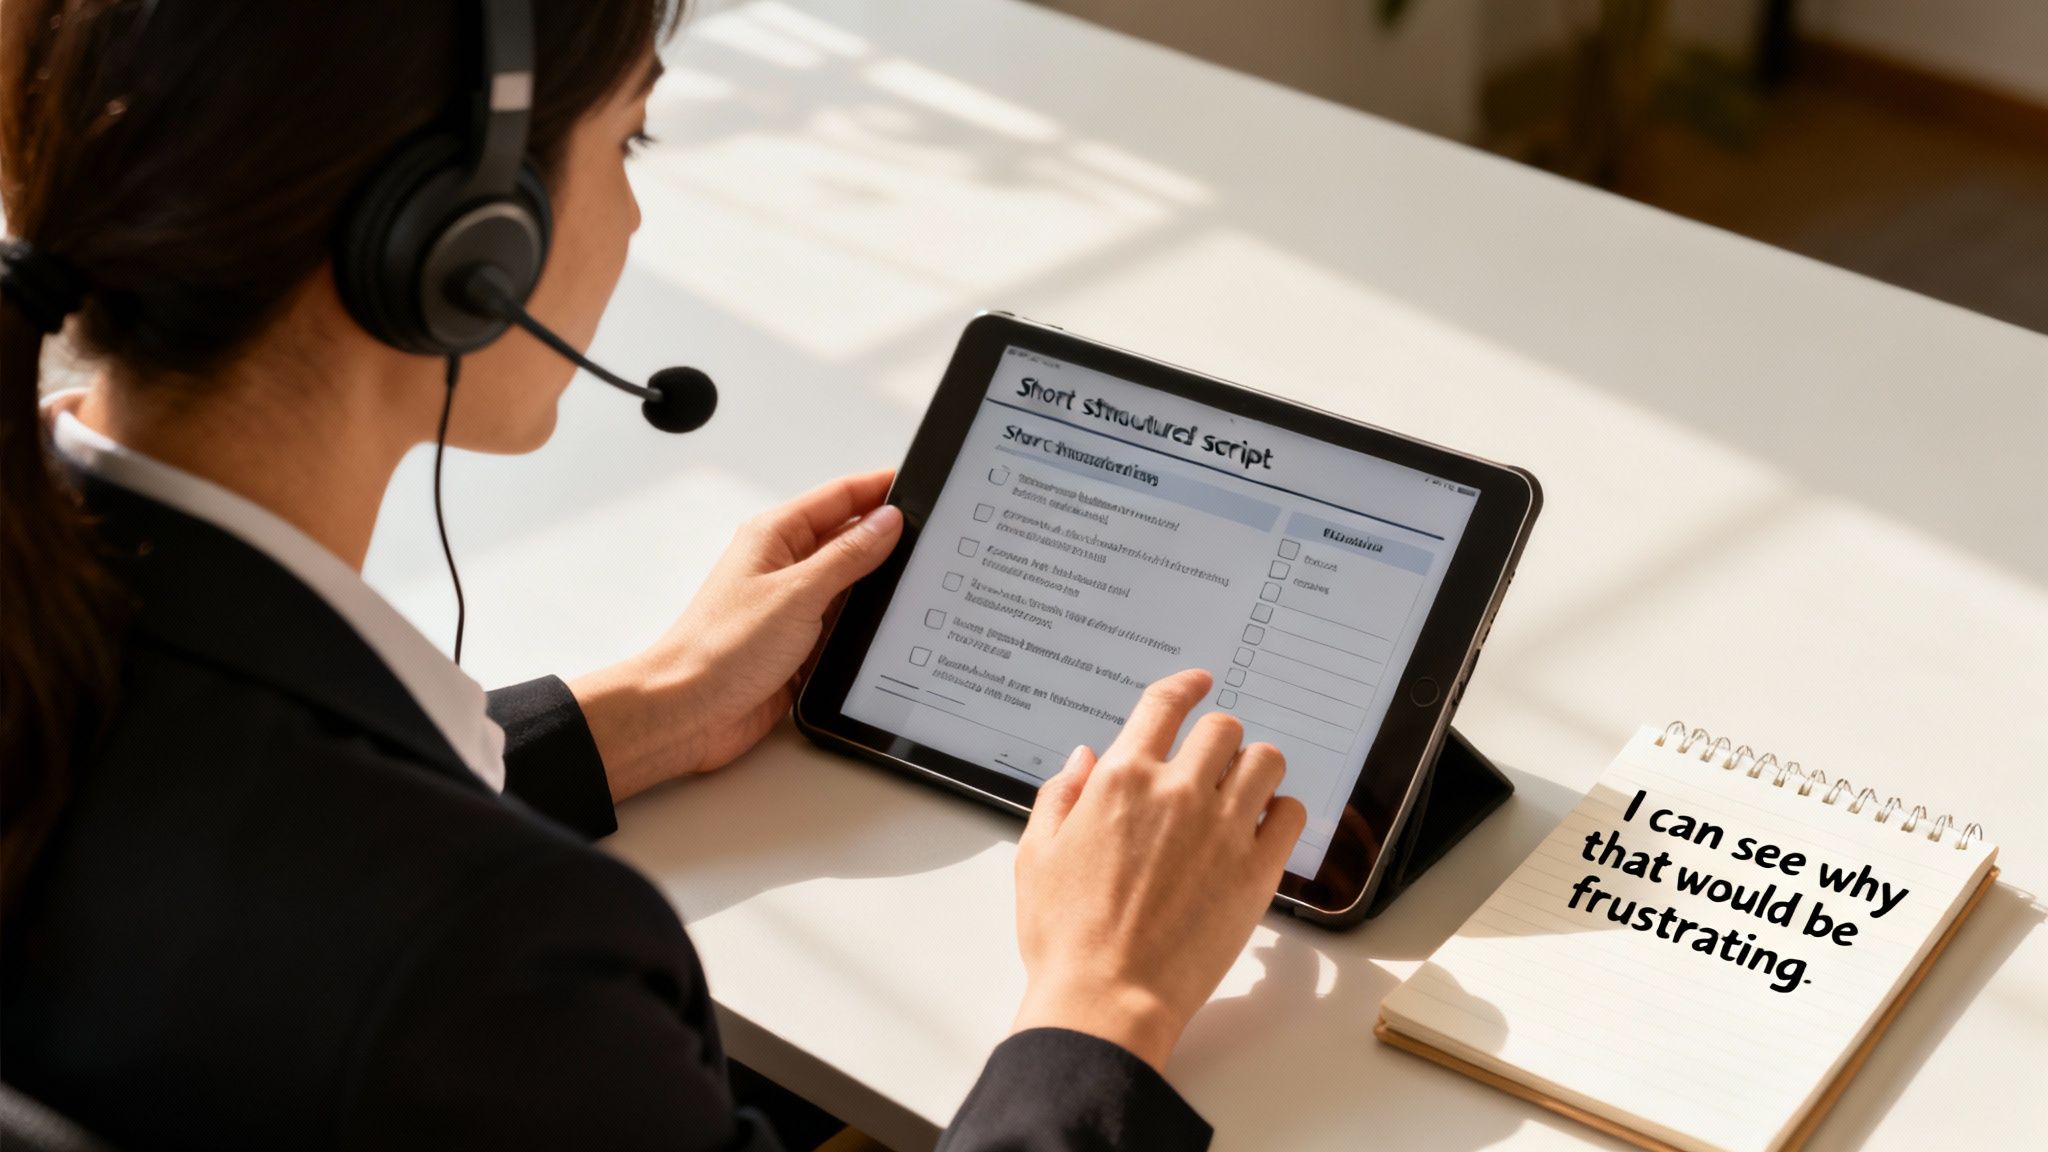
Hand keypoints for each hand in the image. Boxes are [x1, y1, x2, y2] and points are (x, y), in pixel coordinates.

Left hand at [570, 469, 902, 801]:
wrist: (689, 712)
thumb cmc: (720, 649)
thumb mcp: (797, 593)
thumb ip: (848, 555)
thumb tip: (888, 522)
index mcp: (775, 536)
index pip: (840, 497)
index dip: (881, 488)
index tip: (921, 484)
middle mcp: (784, 566)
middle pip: (849, 538)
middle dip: (889, 538)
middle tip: (936, 537)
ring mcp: (792, 606)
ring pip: (852, 584)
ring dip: (879, 587)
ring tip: (921, 582)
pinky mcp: (799, 644)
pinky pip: (844, 625)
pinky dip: (865, 625)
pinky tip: (890, 627)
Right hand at [1009, 669, 1307, 1071]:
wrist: (1107, 997)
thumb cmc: (1065, 936)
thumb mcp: (1037, 855)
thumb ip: (1061, 795)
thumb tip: (1084, 758)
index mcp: (1121, 780)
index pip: (1165, 705)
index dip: (1187, 685)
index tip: (1200, 682)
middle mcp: (1177, 793)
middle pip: (1222, 730)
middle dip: (1217, 739)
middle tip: (1213, 762)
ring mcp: (1222, 829)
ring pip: (1265, 761)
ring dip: (1255, 767)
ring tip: (1243, 790)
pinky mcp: (1256, 870)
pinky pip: (1291, 813)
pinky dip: (1282, 811)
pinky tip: (1264, 826)